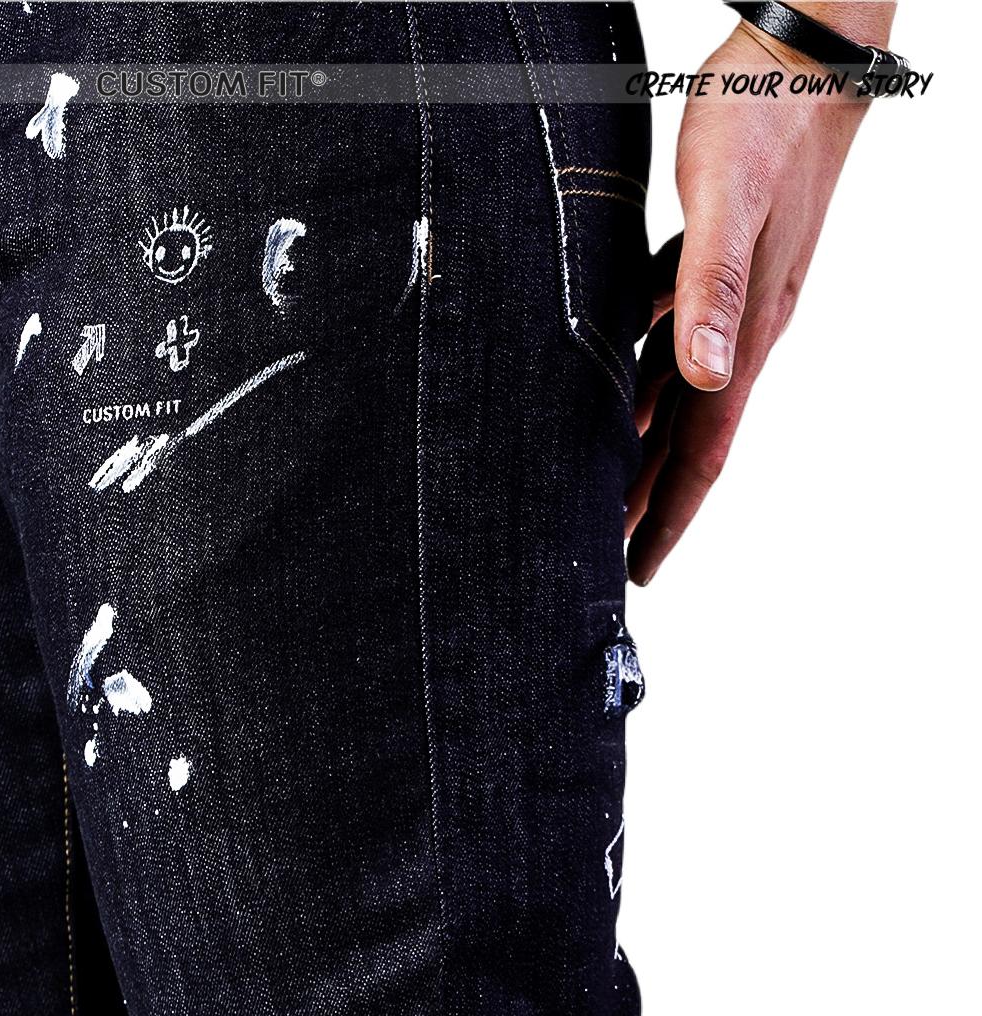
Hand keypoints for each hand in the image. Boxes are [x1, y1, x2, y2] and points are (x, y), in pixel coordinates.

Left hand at [626, 19, 879, 585]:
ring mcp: (733, 294)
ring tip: (601, 480)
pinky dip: (643, 365)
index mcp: (743, 334)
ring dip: (641, 440)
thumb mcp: (727, 207)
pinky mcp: (717, 255)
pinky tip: (618, 370)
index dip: (669, 515)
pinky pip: (671, 329)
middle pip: (685, 438)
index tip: (638, 570)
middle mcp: (740, 328)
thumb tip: (704, 378)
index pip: (702, 452)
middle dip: (647, 498)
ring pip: (676, 389)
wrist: (805, 54)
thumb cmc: (763, 122)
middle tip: (605, 550)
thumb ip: (712, 291)